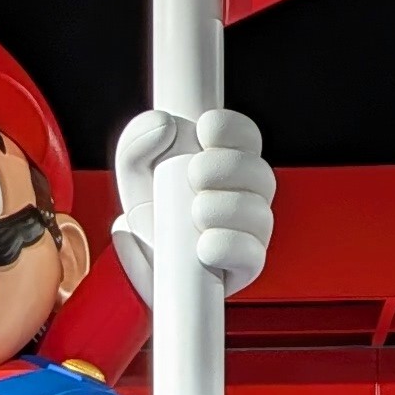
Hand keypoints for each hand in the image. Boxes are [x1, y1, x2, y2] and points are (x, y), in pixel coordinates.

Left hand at [112, 104, 276, 297]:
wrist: (139, 264)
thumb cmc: (147, 212)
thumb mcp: (133, 169)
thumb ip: (139, 140)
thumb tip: (165, 125)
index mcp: (227, 164)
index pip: (247, 138)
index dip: (234, 129)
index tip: (204, 129)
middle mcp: (245, 196)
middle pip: (261, 173)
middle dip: (229, 166)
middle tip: (194, 174)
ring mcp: (248, 234)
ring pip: (260, 214)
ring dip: (228, 208)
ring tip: (196, 213)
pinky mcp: (242, 269)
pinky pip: (253, 256)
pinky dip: (230, 246)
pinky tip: (206, 246)